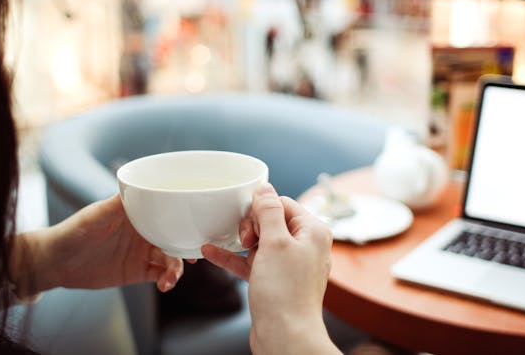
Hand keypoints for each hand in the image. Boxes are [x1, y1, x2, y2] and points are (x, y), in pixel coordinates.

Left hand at [10, 194, 185, 297]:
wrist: (55, 262)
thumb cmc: (74, 230)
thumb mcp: (97, 214)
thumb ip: (119, 203)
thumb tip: (139, 187)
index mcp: (140, 212)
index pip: (169, 211)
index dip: (185, 217)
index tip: (197, 224)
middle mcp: (145, 231)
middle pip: (176, 235)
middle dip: (188, 245)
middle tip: (196, 256)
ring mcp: (143, 251)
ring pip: (172, 258)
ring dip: (177, 267)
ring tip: (171, 278)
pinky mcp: (138, 271)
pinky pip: (161, 275)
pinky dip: (167, 280)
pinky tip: (165, 285)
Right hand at [202, 183, 340, 354]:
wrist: (285, 337)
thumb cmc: (285, 293)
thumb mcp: (275, 242)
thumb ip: (269, 211)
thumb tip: (265, 187)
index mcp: (313, 231)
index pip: (284, 203)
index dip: (262, 209)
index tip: (248, 221)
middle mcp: (305, 246)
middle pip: (272, 220)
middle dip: (251, 226)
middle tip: (245, 240)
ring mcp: (290, 265)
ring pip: (261, 242)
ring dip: (240, 241)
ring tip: (224, 241)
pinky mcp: (275, 282)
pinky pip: (253, 262)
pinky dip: (235, 258)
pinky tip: (211, 252)